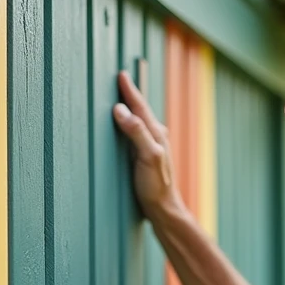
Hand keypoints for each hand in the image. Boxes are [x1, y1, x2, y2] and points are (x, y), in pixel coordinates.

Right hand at [113, 70, 180, 219]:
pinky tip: (131, 127)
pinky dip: (133, 124)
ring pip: (141, 121)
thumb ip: (136, 132)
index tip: (121, 75)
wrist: (164, 209)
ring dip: (133, 109)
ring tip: (126, 98)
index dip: (129, 91)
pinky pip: (139, 133)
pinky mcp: (148, 157)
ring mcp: (153, 146)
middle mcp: (156, 137)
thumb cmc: (156, 185)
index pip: (140, 106)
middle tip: (122, 80)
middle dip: (131, 95)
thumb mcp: (147, 156)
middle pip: (141, 111)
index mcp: (155, 133)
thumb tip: (120, 109)